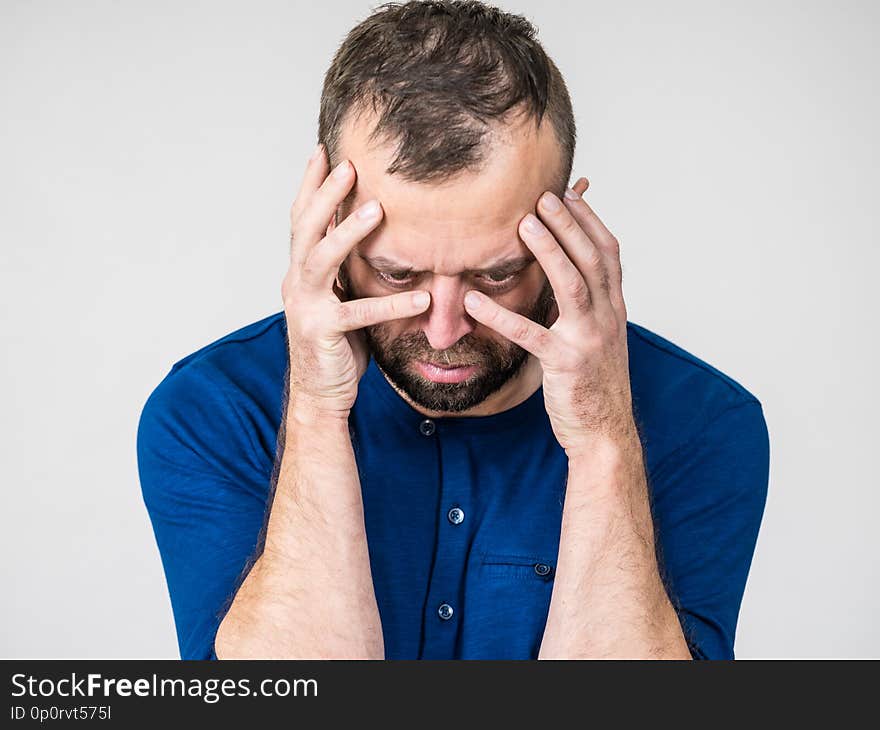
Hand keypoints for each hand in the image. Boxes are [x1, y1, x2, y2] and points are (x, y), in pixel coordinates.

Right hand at [282, 144, 431, 417]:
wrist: (320, 393)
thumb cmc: (336, 344)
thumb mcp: (341, 297)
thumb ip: (347, 269)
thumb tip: (372, 235)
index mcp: (301, 272)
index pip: (302, 219)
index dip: (310, 185)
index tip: (323, 150)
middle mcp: (296, 283)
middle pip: (305, 228)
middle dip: (325, 193)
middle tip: (349, 164)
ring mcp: (305, 307)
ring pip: (320, 259)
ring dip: (348, 231)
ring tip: (379, 210)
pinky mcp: (322, 333)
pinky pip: (358, 314)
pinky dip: (390, 304)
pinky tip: (422, 299)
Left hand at [463, 178, 634, 457]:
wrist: (604, 432)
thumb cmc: (594, 384)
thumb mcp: (596, 338)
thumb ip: (582, 307)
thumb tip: (559, 276)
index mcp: (614, 309)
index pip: (608, 254)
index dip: (589, 221)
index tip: (569, 194)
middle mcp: (607, 318)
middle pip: (592, 259)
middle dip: (569, 224)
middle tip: (543, 196)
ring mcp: (588, 340)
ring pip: (572, 286)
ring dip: (550, 252)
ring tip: (524, 226)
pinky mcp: (565, 364)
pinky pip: (530, 335)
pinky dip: (502, 315)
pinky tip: (474, 299)